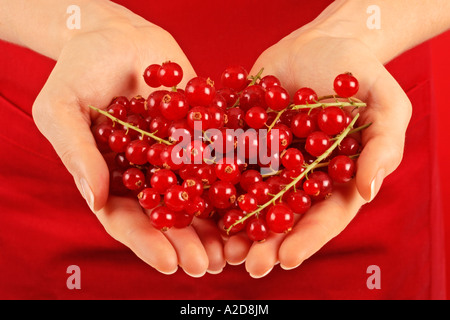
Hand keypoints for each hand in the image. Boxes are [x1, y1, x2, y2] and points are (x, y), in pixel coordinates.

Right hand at [32, 17, 224, 275]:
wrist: (116, 35)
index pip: (129, 220)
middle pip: (170, 216)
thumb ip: (78, 152)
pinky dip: (237, 176)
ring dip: (218, 223)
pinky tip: (255, 196)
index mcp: (114, 179)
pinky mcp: (204, 132)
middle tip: (209, 264)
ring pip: (200, 194)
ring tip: (237, 248)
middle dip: (189, 242)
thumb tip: (95, 199)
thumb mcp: (62, 108)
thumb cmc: (77, 71)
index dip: (149, 243)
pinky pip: (221, 154)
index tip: (170, 263)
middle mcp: (150, 175)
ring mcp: (179, 155)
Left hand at [224, 28, 411, 276]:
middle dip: (265, 241)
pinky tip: (196, 195)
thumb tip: (369, 190)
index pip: (322, 217)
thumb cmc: (360, 74)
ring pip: (249, 196)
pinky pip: (228, 159)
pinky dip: (212, 177)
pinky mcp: (244, 139)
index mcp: (333, 179)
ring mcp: (268, 160)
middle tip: (247, 264)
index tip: (286, 260)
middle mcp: (297, 176)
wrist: (321, 44)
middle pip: (282, 215)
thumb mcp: (386, 105)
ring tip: (220, 245)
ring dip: (234, 222)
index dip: (305, 240)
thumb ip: (382, 147)